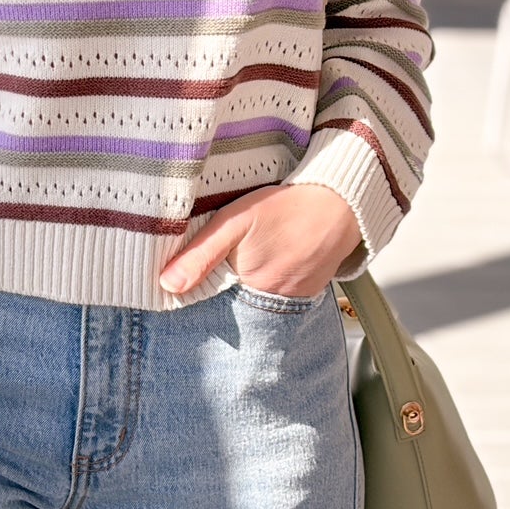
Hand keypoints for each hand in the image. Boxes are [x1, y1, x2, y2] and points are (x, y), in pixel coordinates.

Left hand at [160, 183, 363, 299]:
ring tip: (244, 259)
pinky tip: (264, 260)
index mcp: (250, 290)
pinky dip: (264, 282)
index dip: (196, 293)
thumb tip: (168, 285)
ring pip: (253, 300)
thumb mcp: (236, 221)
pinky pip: (275, 294)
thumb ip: (201, 253)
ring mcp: (292, 302)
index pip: (211, 305)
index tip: (179, 285)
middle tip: (217, 265)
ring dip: (242, 286)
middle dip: (218, 292)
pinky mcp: (306, 293)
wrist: (341, 203)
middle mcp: (273, 306)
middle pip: (232, 305)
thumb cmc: (287, 208)